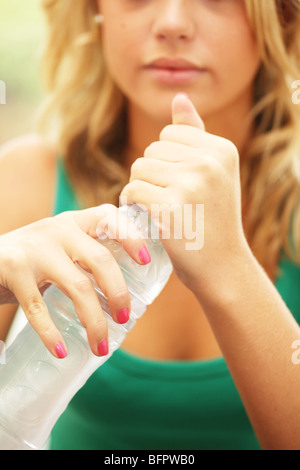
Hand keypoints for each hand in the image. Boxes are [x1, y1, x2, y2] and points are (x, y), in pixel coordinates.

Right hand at [0, 205, 149, 357]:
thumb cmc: (28, 258)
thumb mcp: (57, 247)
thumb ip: (82, 257)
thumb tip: (119, 294)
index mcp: (72, 222)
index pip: (109, 217)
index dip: (132, 236)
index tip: (146, 261)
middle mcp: (57, 230)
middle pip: (100, 260)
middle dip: (118, 293)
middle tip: (124, 318)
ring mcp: (35, 249)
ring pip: (78, 287)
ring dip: (93, 321)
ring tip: (100, 346)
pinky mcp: (14, 269)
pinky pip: (39, 309)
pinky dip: (51, 333)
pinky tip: (60, 350)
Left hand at [121, 94, 248, 292]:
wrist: (222, 267)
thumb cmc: (212, 220)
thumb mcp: (214, 173)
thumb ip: (196, 134)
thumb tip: (180, 96)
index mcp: (222, 149)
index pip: (170, 133)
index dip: (166, 159)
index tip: (178, 184)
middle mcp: (209, 161)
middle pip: (152, 148)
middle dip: (152, 173)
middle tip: (168, 200)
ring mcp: (191, 183)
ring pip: (139, 168)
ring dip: (141, 188)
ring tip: (159, 208)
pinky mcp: (170, 207)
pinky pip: (132, 190)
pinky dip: (132, 203)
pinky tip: (146, 216)